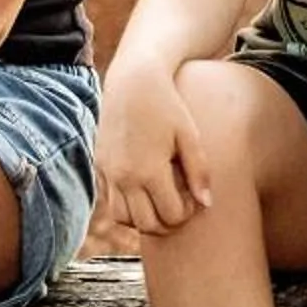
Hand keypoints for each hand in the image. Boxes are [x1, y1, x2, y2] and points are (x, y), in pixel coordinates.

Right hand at [97, 69, 207, 236]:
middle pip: (146, 225)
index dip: (187, 213)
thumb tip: (206, 204)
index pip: (170, 215)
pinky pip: (111, 202)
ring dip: (144, 219)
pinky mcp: (100, 167)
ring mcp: (108, 173)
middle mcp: (124, 177)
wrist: (132, 81)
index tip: (194, 198)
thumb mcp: (189, 135)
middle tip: (180, 205)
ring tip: (161, 200)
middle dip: (167, 222)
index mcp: (149, 170)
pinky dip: (127, 205)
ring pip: (123, 219)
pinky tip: (145, 189)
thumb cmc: (166, 105)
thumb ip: (198, 171)